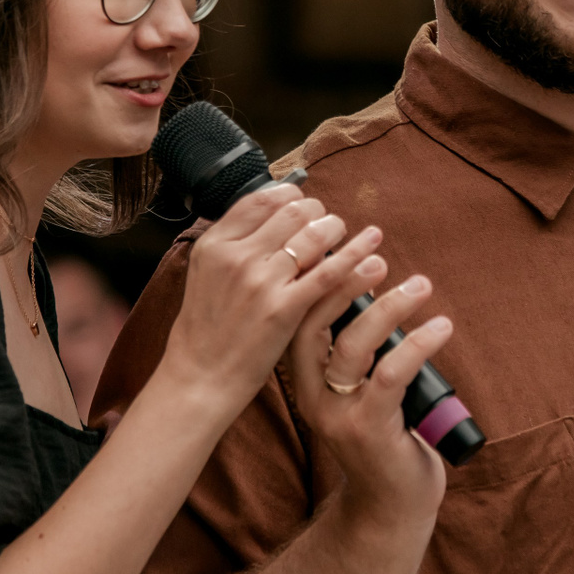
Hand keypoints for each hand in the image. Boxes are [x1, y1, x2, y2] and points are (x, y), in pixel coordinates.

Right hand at [162, 184, 385, 417]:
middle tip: (325, 223)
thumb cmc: (206, 329)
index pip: (262, 199)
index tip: (302, 206)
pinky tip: (371, 248)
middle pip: (292, 210)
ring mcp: (260, 281)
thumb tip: (270, 219)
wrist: (201, 376)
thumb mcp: (206, 274)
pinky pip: (329, 272)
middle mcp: (237, 256)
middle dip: (317, 211)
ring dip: (336, 228)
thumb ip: (234, 245)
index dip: (290, 196)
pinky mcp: (284, 309)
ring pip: (313, 234)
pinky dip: (354, 256)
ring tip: (346, 233)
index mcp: (215, 243)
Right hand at [288, 268, 448, 528]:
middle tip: (377, 254)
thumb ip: (358, 351)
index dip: (316, 279)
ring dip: (390, 308)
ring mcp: (339, 414)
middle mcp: (313, 395)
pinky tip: (441, 326)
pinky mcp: (370, 428)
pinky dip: (418, 344)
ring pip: (354, 345)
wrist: (391, 506)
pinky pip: (391, 374)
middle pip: (314, 324)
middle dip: (344, 282)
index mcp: (306, 381)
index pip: (296, 318)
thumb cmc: (384, 438)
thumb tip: (373, 288)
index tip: (342, 244)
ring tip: (420, 285)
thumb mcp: (361, 389)